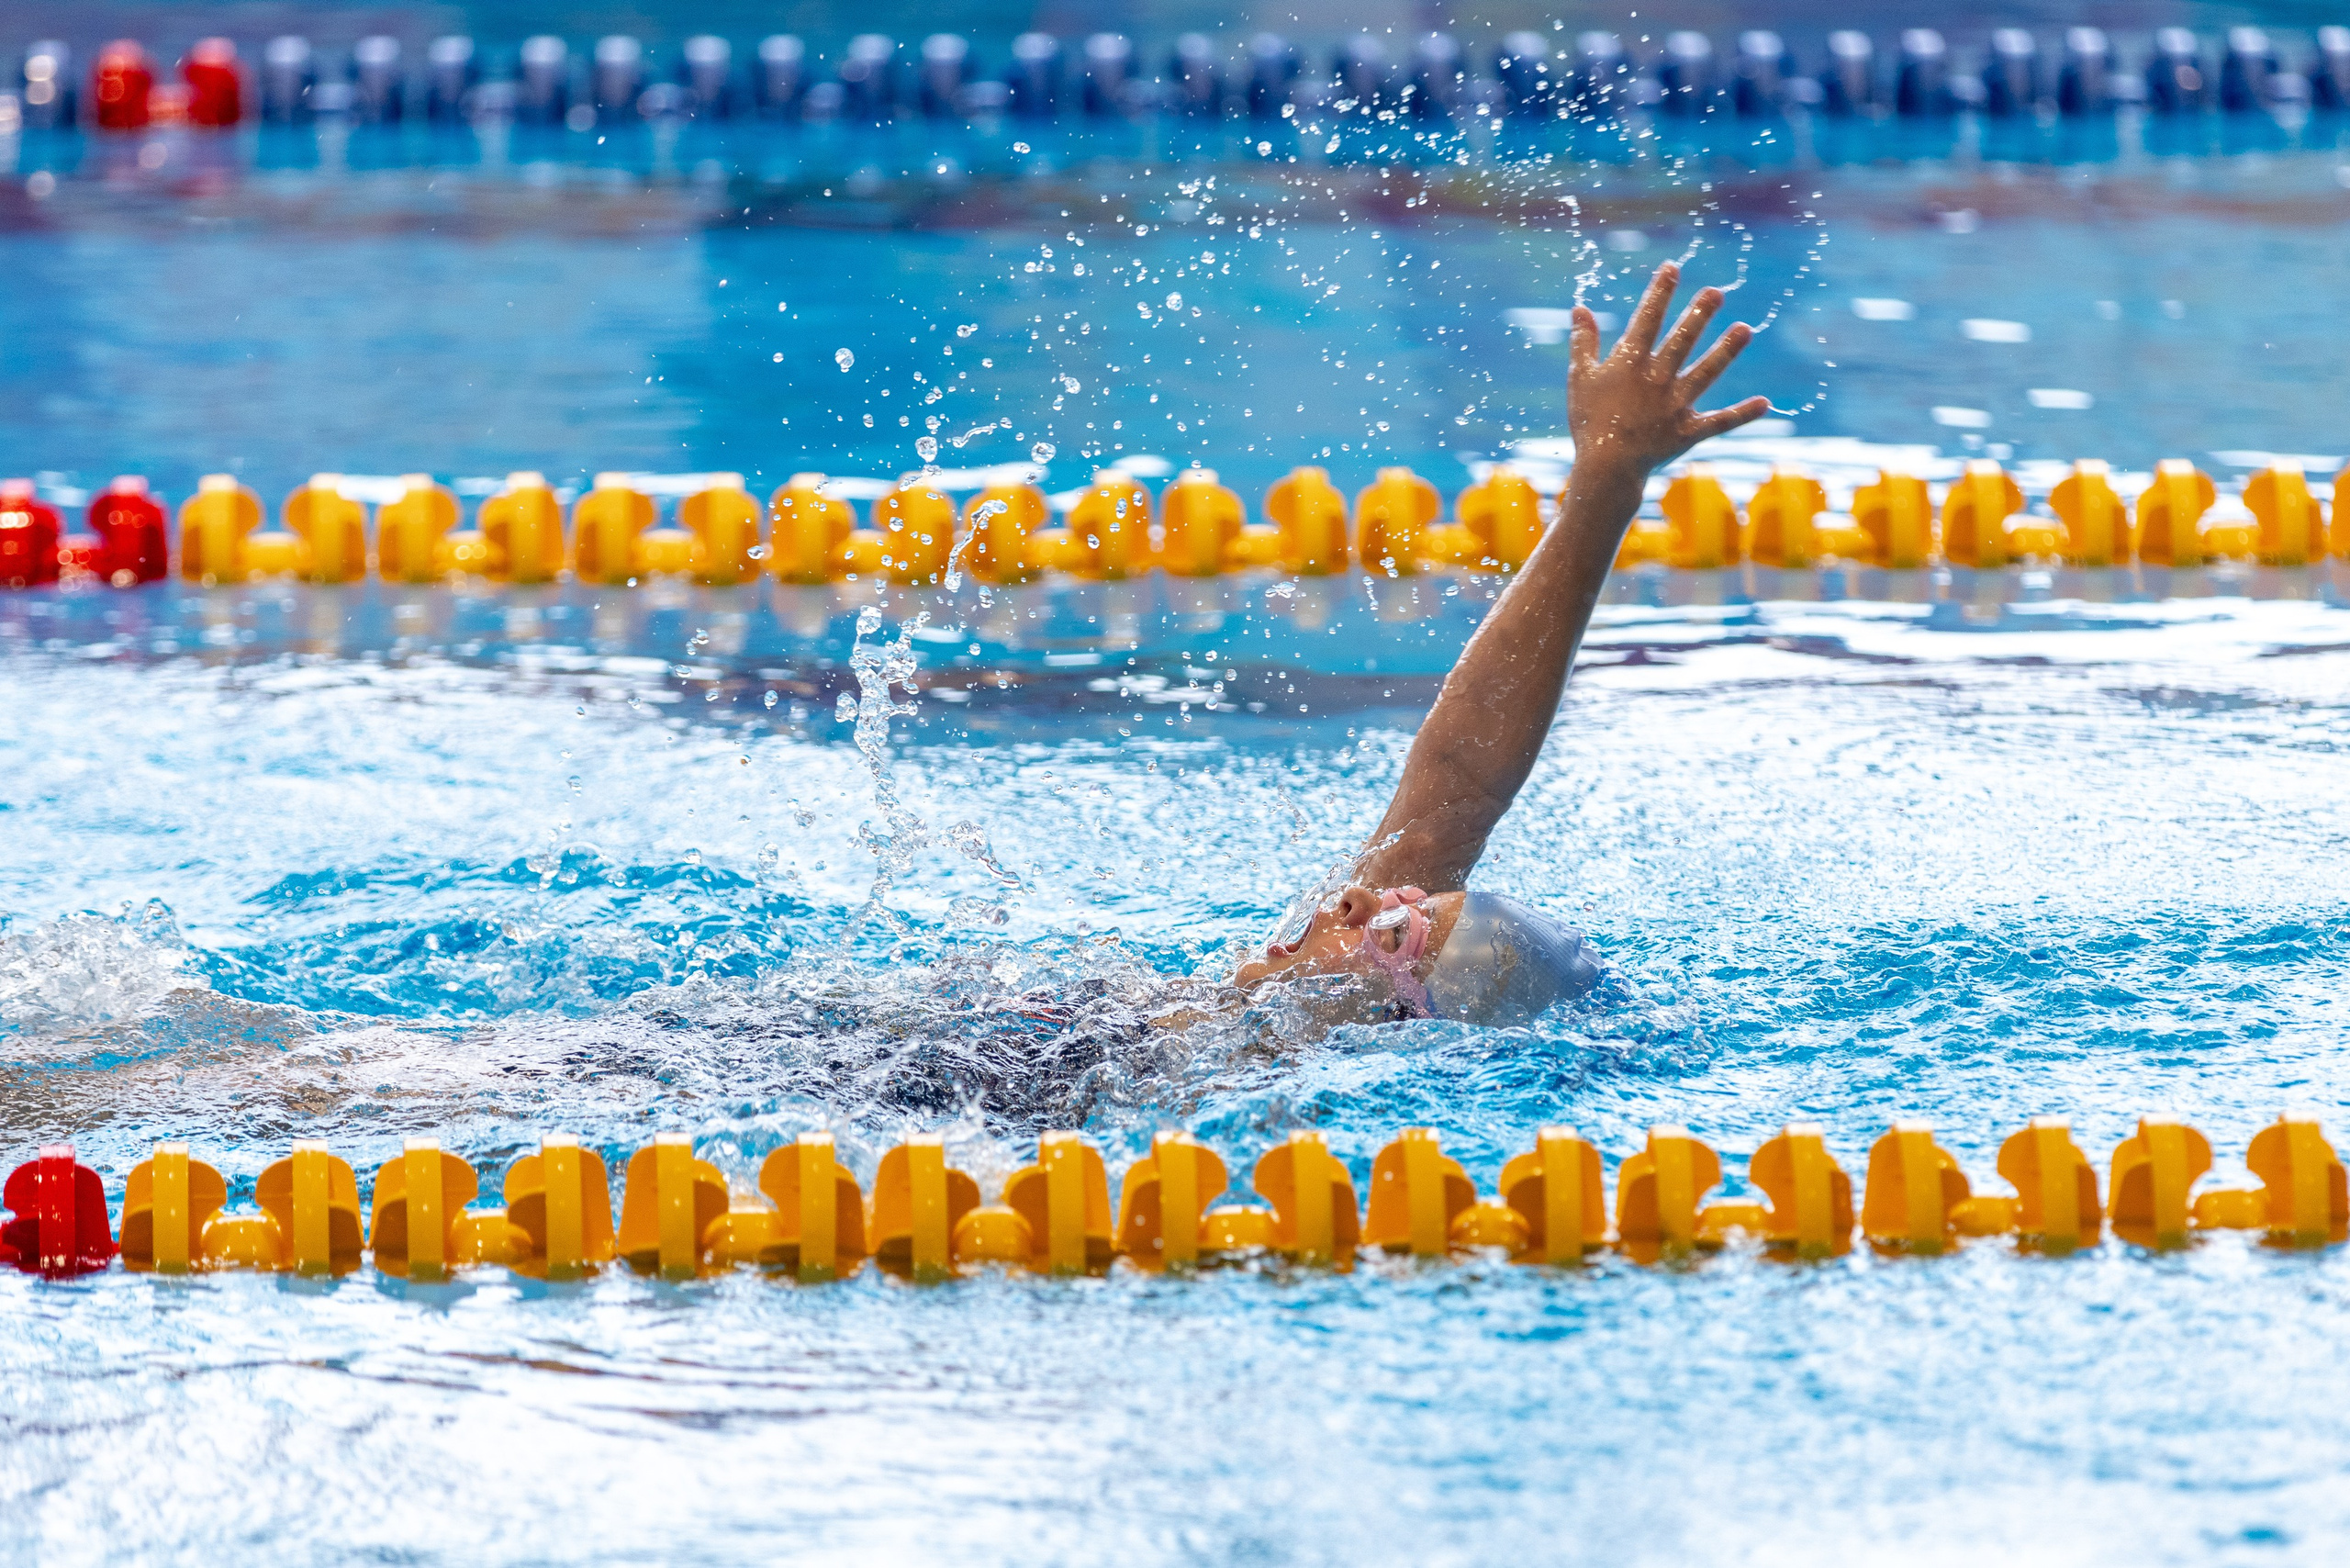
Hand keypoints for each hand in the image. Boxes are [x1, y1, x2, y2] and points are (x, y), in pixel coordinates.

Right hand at [1569, 261, 1769, 472]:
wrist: (1604, 469)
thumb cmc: (1587, 422)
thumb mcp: (1579, 378)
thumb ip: (1583, 342)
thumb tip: (1580, 308)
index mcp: (1630, 364)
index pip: (1647, 319)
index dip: (1659, 292)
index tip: (1673, 267)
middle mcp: (1657, 379)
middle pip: (1683, 340)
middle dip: (1700, 314)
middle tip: (1717, 292)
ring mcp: (1676, 406)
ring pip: (1706, 372)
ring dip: (1727, 351)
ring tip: (1745, 329)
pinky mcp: (1688, 432)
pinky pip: (1719, 422)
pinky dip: (1742, 414)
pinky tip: (1765, 402)